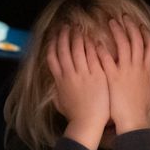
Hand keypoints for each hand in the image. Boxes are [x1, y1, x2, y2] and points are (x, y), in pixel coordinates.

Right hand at [46, 25, 109, 149]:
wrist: (88, 123)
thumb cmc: (75, 116)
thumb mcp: (60, 103)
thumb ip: (57, 91)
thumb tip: (55, 85)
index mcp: (60, 80)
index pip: (52, 57)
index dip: (52, 44)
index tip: (54, 36)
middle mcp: (69, 74)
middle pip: (64, 49)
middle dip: (64, 35)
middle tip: (66, 26)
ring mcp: (83, 74)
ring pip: (78, 49)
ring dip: (77, 36)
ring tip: (79, 28)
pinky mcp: (97, 75)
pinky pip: (93, 55)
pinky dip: (91, 45)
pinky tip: (92, 38)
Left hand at [97, 16, 149, 133]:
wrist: (133, 122)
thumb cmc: (141, 110)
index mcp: (147, 70)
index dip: (145, 34)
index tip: (140, 25)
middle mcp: (138, 67)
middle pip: (137, 40)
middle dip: (131, 26)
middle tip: (124, 16)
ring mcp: (126, 71)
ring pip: (123, 44)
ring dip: (118, 31)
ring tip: (111, 21)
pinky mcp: (113, 77)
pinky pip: (107, 58)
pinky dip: (102, 48)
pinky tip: (96, 40)